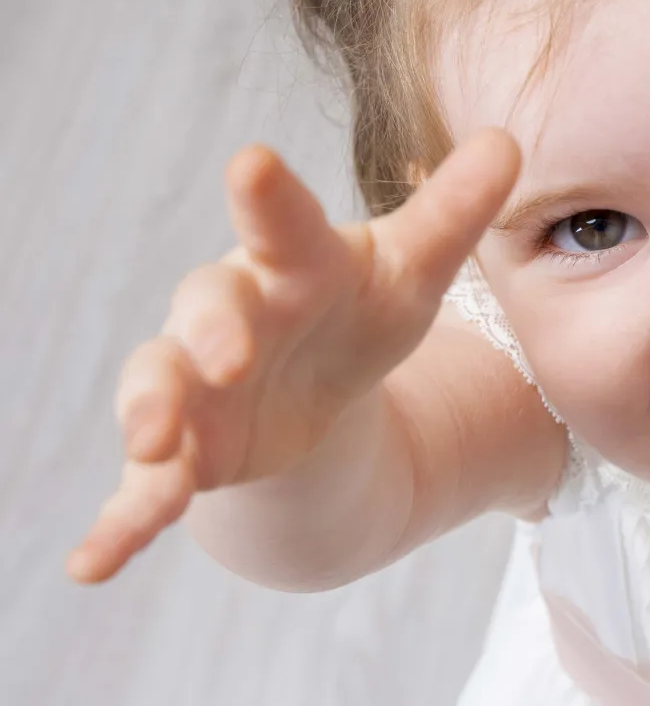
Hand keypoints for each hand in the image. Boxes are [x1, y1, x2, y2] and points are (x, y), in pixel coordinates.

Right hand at [67, 129, 519, 584]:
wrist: (305, 393)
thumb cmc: (356, 311)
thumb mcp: (409, 273)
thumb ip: (450, 214)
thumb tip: (505, 140)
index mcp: (290, 262)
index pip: (282, 224)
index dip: (267, 198)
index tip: (253, 162)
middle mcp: (228, 315)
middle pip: (208, 307)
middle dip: (214, 327)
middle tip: (230, 350)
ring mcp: (193, 386)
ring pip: (159, 389)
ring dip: (152, 415)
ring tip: (153, 446)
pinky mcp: (181, 456)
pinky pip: (139, 493)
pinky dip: (116, 526)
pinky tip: (89, 565)